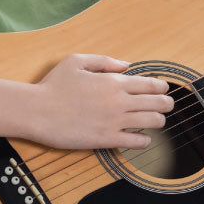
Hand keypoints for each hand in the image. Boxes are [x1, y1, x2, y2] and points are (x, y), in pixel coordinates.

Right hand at [28, 54, 173, 149]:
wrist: (36, 111)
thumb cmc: (53, 85)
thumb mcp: (76, 61)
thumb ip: (105, 61)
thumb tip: (126, 65)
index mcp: (114, 81)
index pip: (151, 84)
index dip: (162, 87)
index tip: (163, 90)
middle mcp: (119, 101)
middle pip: (159, 103)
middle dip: (167, 104)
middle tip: (166, 106)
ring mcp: (115, 121)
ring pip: (154, 122)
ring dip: (159, 121)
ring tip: (155, 121)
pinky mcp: (106, 139)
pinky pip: (137, 142)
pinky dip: (145, 141)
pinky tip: (141, 138)